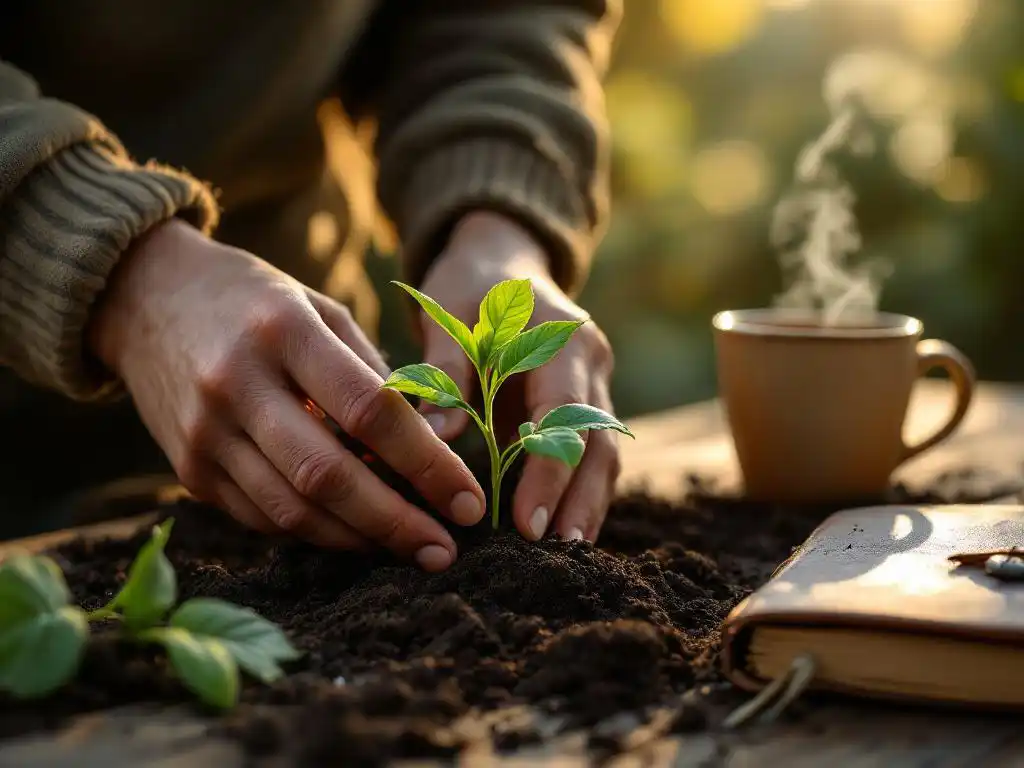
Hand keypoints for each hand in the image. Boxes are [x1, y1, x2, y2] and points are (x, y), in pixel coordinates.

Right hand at [89, 220, 484, 570]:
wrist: (144, 297)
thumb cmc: (254, 300)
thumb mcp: (319, 309)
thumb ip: (370, 374)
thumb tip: (428, 446)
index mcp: (285, 331)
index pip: (370, 411)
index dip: (427, 464)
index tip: (469, 500)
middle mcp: (237, 384)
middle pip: (328, 475)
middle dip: (396, 522)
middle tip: (445, 550)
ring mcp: (204, 432)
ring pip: (292, 511)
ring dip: (360, 540)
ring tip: (409, 548)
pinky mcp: (188, 468)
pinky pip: (261, 517)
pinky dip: (315, 534)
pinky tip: (354, 534)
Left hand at [418, 212, 619, 542]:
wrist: (502, 259)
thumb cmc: (468, 286)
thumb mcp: (449, 315)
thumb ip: (446, 371)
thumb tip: (438, 439)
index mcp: (561, 337)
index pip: (564, 414)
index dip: (549, 472)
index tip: (528, 523)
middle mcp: (590, 361)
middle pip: (599, 442)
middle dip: (580, 501)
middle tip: (557, 555)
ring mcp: (594, 382)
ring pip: (603, 452)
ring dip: (587, 503)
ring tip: (567, 555)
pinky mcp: (584, 401)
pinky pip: (589, 451)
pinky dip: (578, 490)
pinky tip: (563, 528)